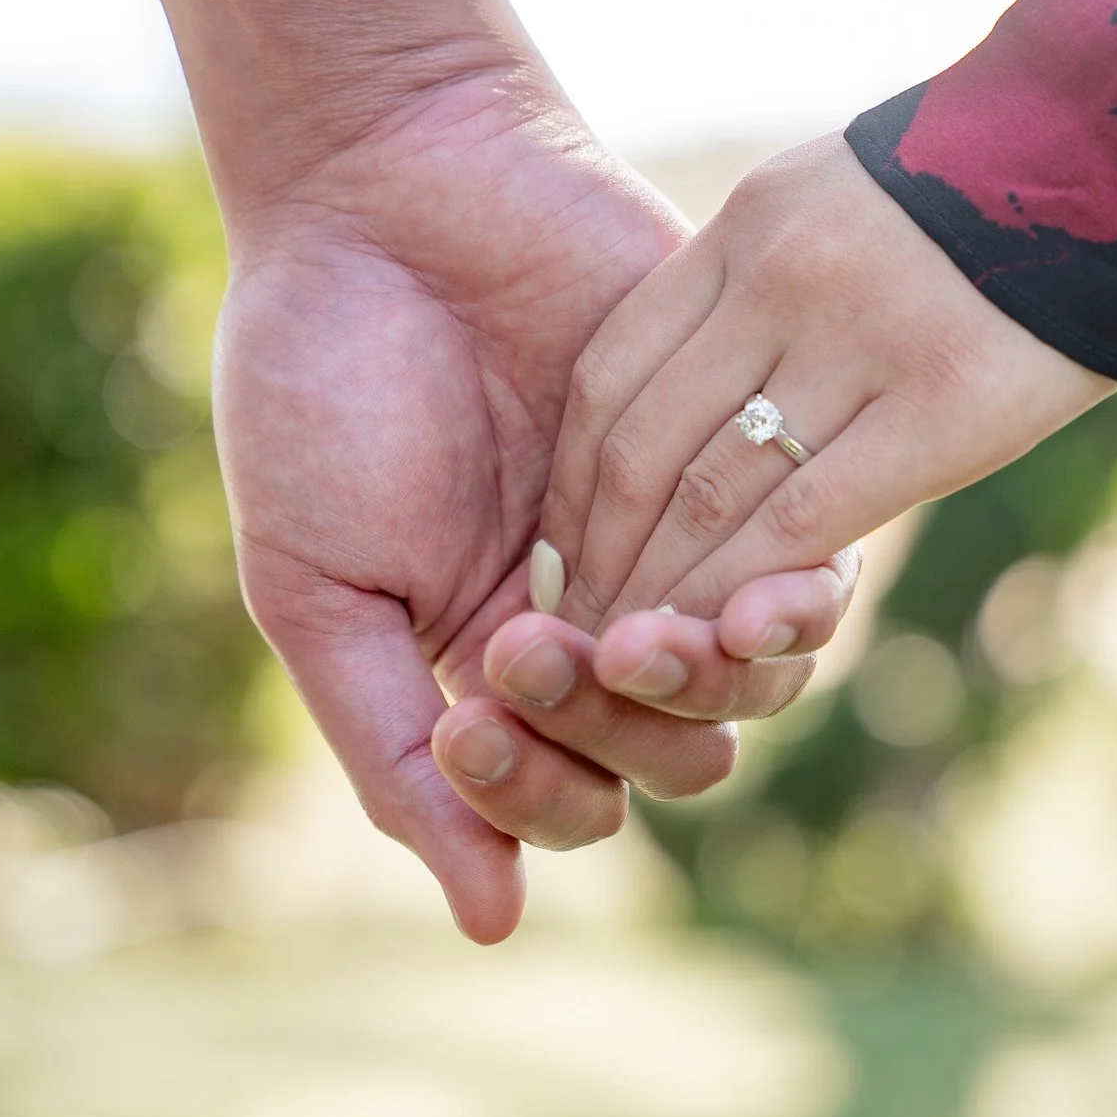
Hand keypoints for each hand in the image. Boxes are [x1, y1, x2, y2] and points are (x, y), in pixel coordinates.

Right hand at [216, 69, 856, 942]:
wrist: (385, 187)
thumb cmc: (319, 386)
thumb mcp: (318, 590)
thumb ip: (393, 758)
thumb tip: (490, 929)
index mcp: (481, 660)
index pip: (552, 791)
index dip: (527, 786)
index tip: (475, 710)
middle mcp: (585, 615)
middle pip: (662, 752)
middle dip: (615, 727)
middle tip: (547, 640)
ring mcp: (667, 534)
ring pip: (742, 681)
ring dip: (708, 684)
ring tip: (660, 632)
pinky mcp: (739, 448)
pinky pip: (798, 564)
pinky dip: (786, 605)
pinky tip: (774, 593)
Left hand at [537, 133, 1116, 630]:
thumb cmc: (995, 193)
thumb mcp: (844, 202)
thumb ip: (763, 286)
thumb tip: (698, 392)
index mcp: (752, 226)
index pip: (612, 374)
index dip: (575, 482)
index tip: (561, 553)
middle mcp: (784, 277)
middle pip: (644, 443)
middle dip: (601, 555)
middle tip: (574, 633)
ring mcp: (861, 337)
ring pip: (711, 492)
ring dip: (658, 589)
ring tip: (630, 655)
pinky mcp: (941, 405)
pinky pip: (804, 517)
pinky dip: (744, 590)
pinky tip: (722, 639)